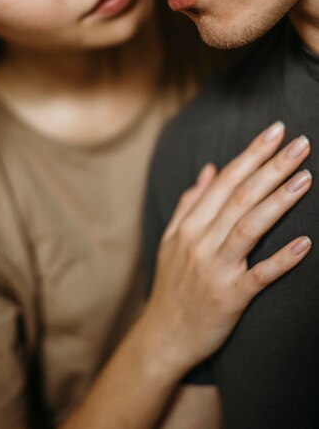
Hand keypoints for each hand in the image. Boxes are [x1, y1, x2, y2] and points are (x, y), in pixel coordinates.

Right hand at [144, 121, 311, 377]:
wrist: (164, 335)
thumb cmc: (172, 284)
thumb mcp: (171, 239)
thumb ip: (190, 202)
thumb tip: (210, 168)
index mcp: (190, 225)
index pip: (225, 181)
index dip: (251, 154)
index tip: (275, 132)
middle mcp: (201, 242)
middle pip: (241, 196)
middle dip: (272, 167)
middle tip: (301, 143)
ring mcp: (216, 269)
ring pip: (250, 227)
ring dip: (280, 200)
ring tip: (306, 177)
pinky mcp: (231, 297)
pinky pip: (260, 275)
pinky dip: (282, 259)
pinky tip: (306, 243)